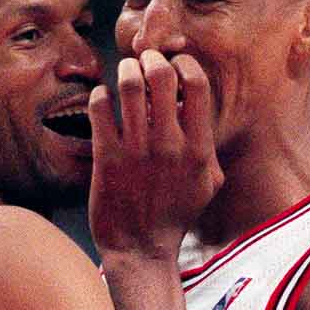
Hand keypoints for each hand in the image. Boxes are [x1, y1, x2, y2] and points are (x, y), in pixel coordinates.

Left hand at [87, 51, 222, 259]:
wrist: (141, 250)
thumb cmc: (175, 217)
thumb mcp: (208, 185)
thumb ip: (209, 148)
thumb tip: (201, 113)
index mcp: (199, 149)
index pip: (196, 84)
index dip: (184, 63)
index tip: (175, 64)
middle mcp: (170, 146)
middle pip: (161, 74)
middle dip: (152, 59)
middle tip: (145, 61)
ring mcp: (137, 151)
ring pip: (128, 84)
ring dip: (126, 70)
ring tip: (125, 73)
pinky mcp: (106, 157)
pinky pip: (100, 106)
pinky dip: (101, 94)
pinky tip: (103, 99)